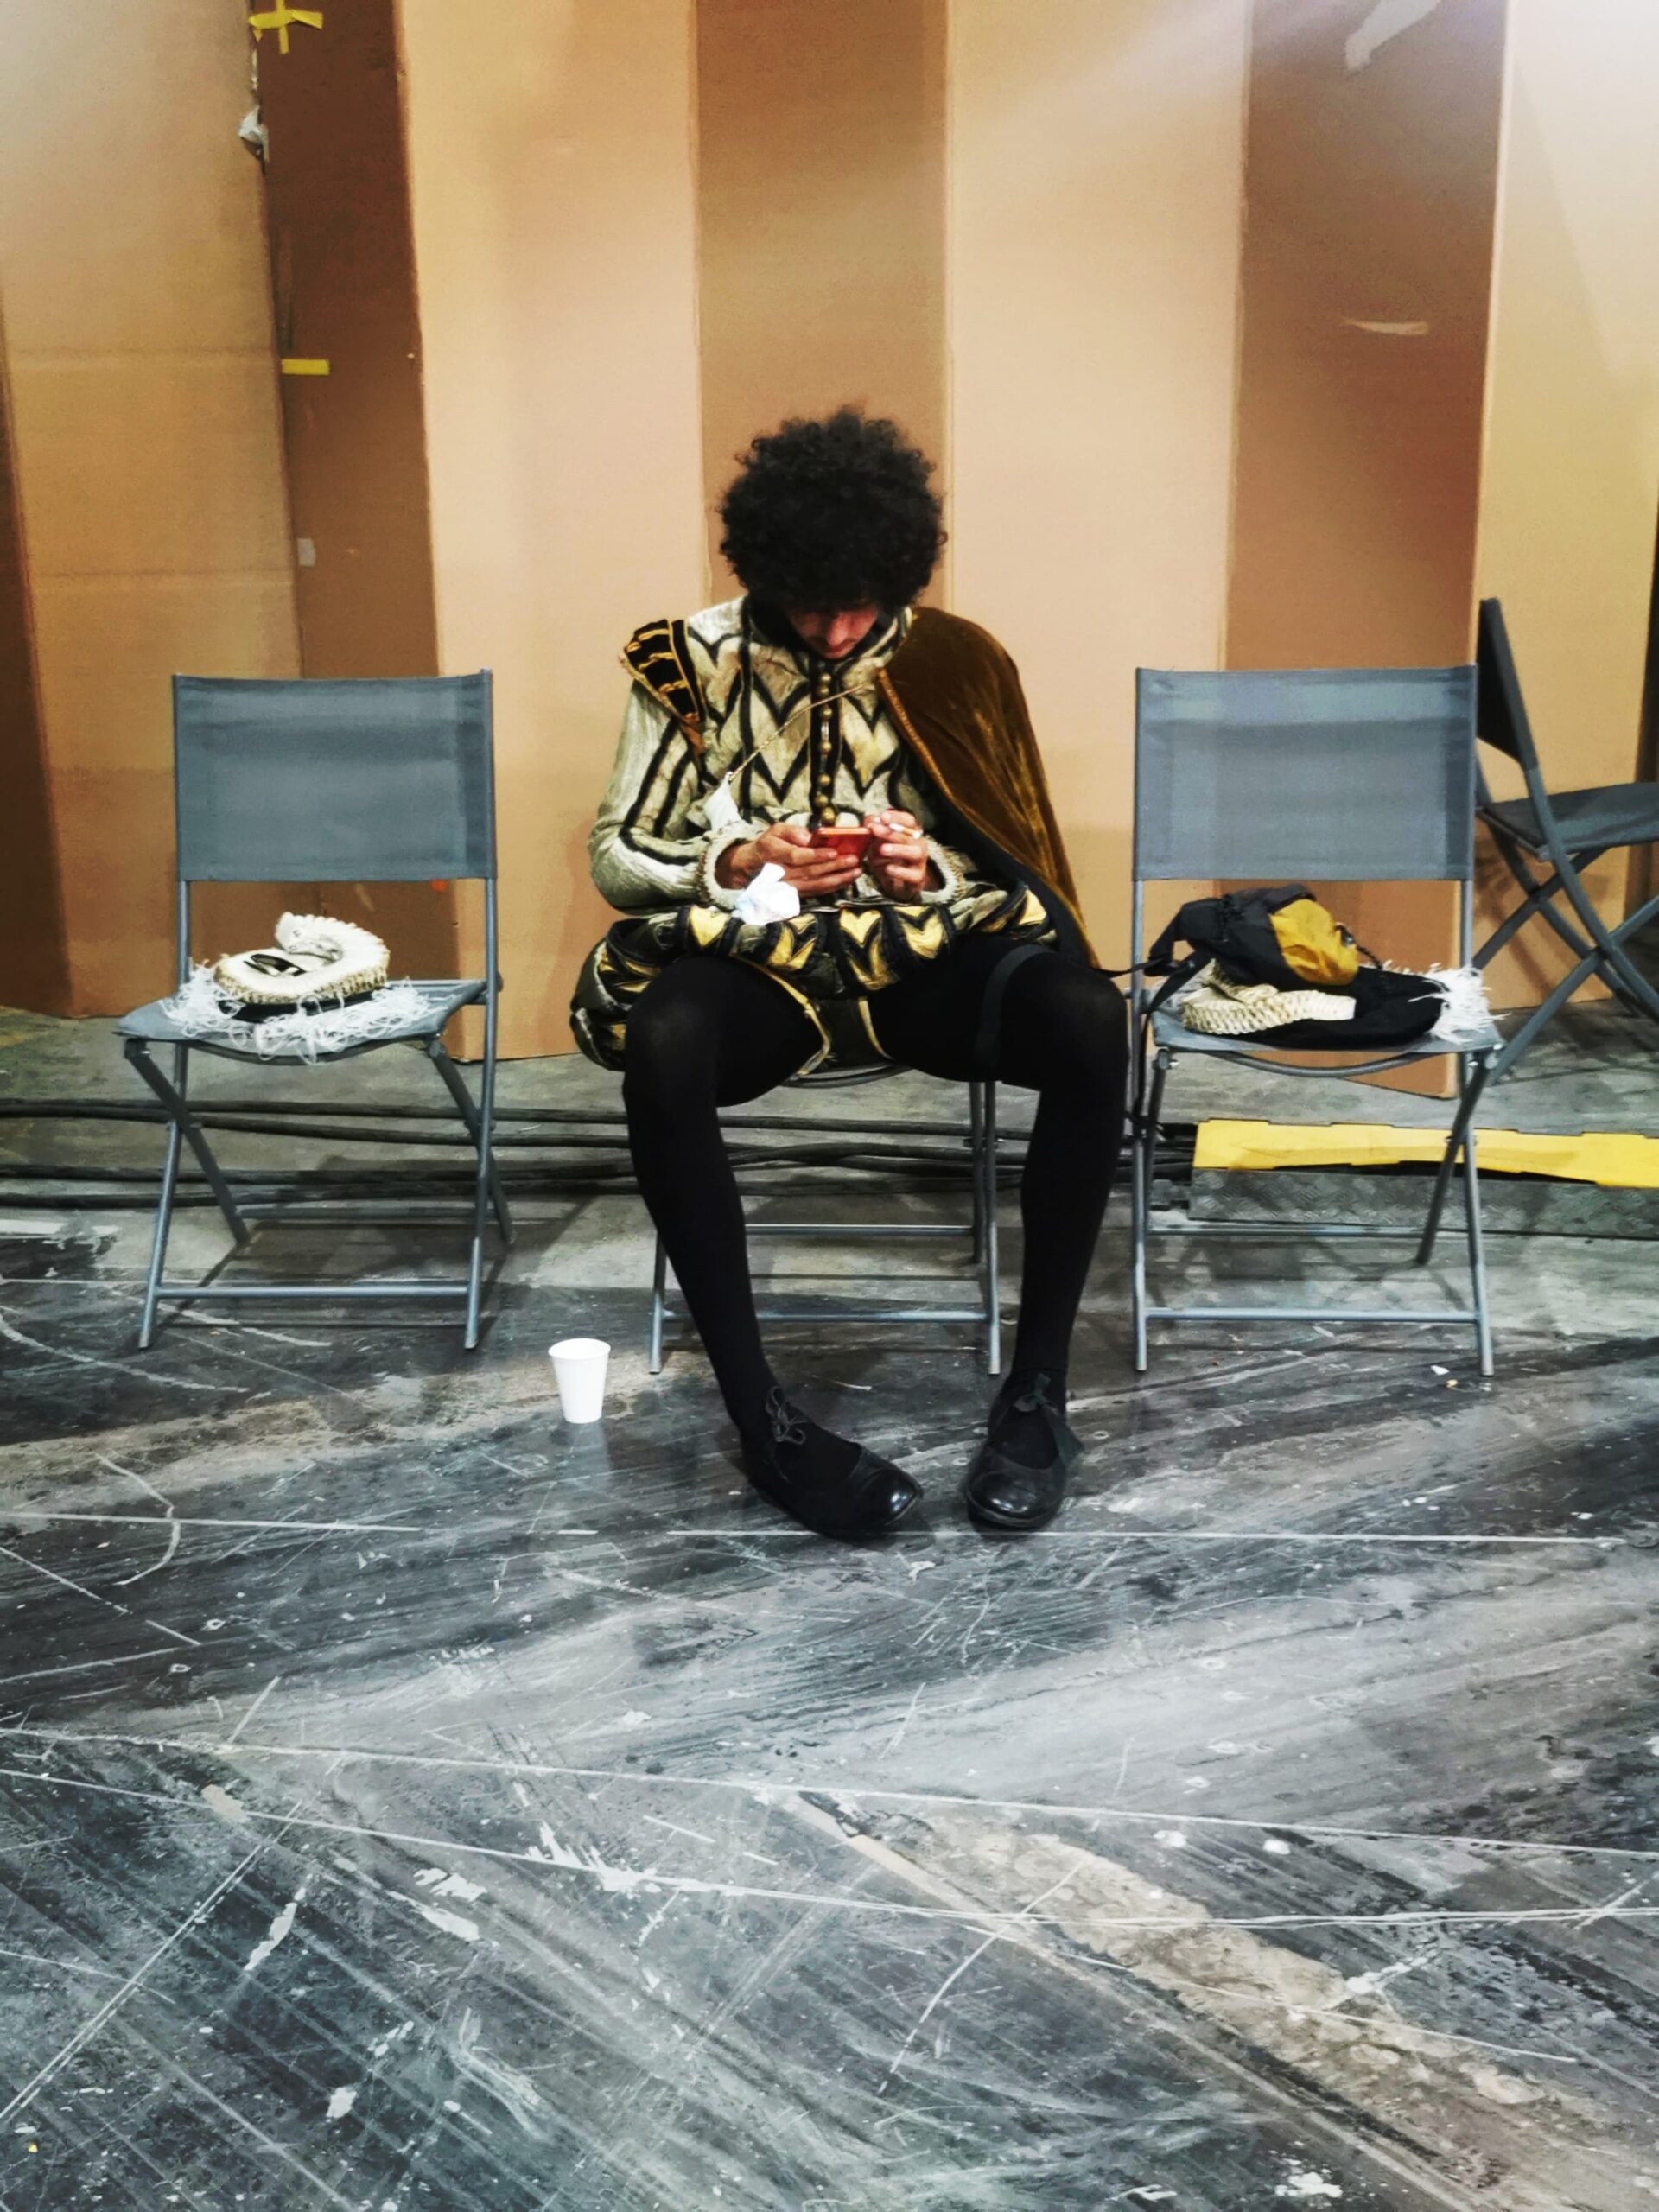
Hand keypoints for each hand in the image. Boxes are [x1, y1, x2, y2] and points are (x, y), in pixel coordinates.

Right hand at [716, 821, 861, 899]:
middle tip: (854, 860)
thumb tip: (809, 838)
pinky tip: (847, 880)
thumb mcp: (776, 830)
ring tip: (856, 871)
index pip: (798, 857)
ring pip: (816, 884)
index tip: (833, 852)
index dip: (816, 856)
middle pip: (812, 871)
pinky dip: (833, 887)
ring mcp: (790, 885)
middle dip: (835, 867)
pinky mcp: (797, 893)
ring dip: (838, 879)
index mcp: (776, 853)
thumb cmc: (770, 845)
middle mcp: (783, 872)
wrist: (755, 867)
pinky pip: (817, 892)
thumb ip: (792, 832)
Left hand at [865, 808, 936, 898]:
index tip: (882, 816)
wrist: (897, 884)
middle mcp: (918, 845)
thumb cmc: (888, 859)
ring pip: (915, 853)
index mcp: (910, 833)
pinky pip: (912, 875)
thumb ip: (874, 830)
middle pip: (910, 835)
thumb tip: (868, 820)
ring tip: (883, 849)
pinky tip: (888, 868)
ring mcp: (919, 862)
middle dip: (892, 832)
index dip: (897, 817)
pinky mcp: (918, 878)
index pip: (908, 820)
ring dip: (899, 849)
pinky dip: (900, 871)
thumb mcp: (878, 843)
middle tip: (876, 830)